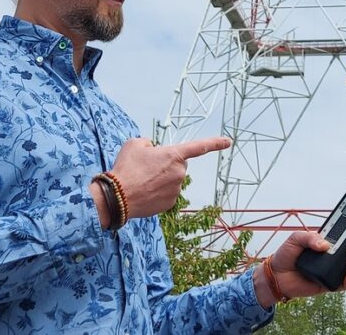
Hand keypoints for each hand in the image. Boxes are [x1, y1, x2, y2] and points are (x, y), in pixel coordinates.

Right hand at [101, 136, 230, 219]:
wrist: (117, 197)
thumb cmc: (126, 167)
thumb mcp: (135, 144)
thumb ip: (149, 143)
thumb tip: (153, 150)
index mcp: (174, 155)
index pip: (199, 146)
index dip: (215, 143)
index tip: (228, 141)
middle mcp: (180, 173)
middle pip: (178, 164)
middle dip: (167, 164)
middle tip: (147, 166)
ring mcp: (176, 190)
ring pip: (171, 179)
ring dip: (161, 178)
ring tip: (141, 180)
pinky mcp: (170, 204)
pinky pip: (166, 193)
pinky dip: (157, 191)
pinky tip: (144, 191)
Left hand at [252, 231, 345, 308]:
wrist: (276, 276)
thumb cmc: (286, 254)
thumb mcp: (296, 238)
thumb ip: (310, 238)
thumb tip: (324, 244)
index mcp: (325, 243)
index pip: (344, 238)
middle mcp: (331, 256)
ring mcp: (330, 270)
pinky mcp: (327, 284)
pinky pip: (342, 284)